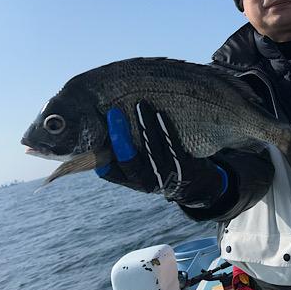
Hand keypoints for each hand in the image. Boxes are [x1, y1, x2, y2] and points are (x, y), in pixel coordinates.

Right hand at [95, 101, 228, 208]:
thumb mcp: (143, 168)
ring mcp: (166, 175)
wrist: (197, 185)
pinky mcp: (184, 167)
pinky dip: (164, 128)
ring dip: (144, 124)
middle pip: (128, 160)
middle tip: (114, 112)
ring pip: (151, 147)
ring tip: (140, 104)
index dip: (99, 157)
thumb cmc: (162, 168)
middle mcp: (147, 182)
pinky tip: (159, 114)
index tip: (93, 136)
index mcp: (133, 182)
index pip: (109, 172)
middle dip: (120, 136)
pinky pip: (172, 145)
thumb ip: (126, 155)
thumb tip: (102, 126)